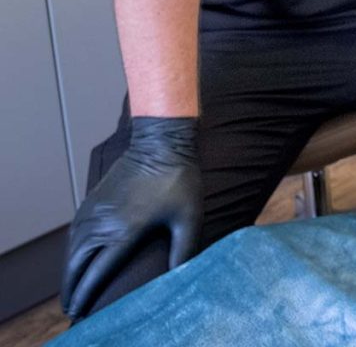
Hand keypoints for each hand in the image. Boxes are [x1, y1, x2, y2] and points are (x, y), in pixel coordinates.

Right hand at [61, 117, 202, 318]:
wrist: (162, 141)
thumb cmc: (179, 179)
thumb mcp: (189, 217)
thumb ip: (184, 249)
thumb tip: (178, 276)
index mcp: (124, 231)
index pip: (96, 273)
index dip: (86, 295)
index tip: (80, 311)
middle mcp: (102, 223)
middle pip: (77, 264)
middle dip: (71, 288)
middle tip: (71, 306)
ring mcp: (95, 209)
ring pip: (72, 248)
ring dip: (68, 269)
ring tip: (71, 287)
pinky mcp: (93, 198)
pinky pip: (75, 230)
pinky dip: (70, 249)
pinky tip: (75, 256)